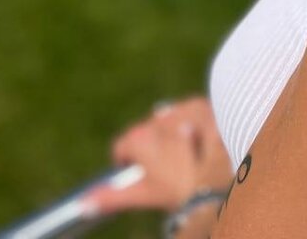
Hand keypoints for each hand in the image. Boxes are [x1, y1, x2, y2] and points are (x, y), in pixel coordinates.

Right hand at [81, 97, 232, 215]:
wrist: (223, 175)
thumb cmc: (181, 188)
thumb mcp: (144, 194)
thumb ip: (111, 196)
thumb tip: (84, 202)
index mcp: (139, 139)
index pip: (123, 146)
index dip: (129, 161)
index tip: (138, 171)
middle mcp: (157, 119)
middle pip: (146, 132)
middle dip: (152, 147)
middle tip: (166, 167)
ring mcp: (180, 109)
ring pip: (167, 120)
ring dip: (172, 133)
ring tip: (186, 152)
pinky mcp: (202, 104)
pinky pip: (189, 111)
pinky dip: (192, 122)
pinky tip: (199, 138)